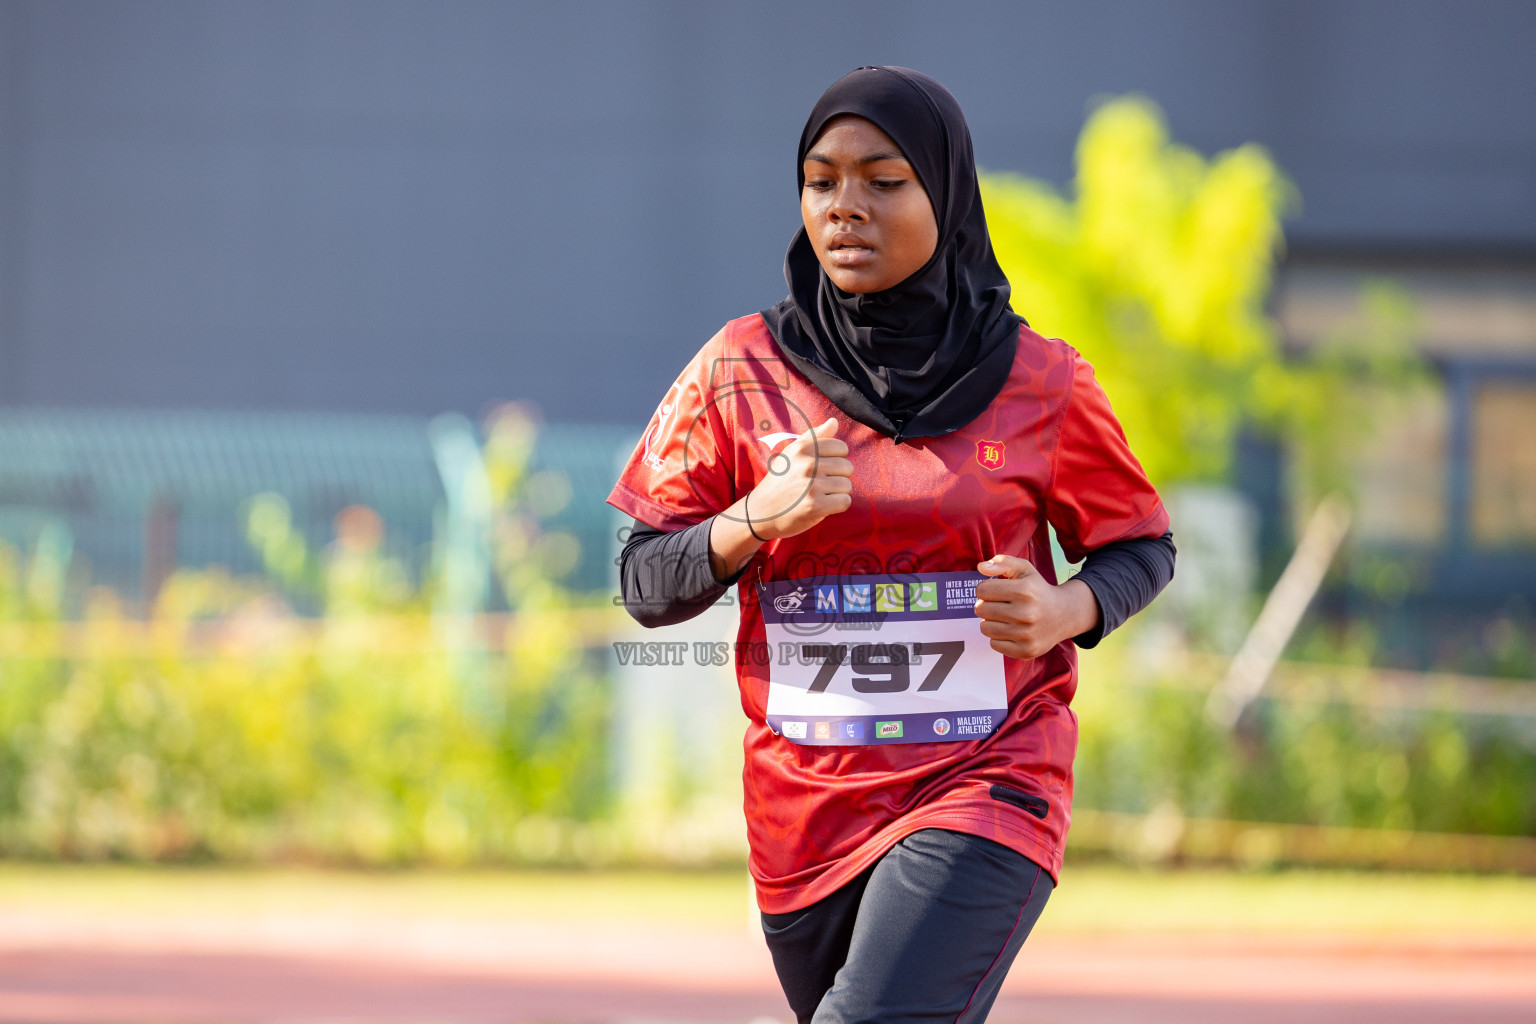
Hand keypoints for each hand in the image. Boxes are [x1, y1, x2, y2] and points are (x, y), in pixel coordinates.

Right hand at [745, 417, 853, 540]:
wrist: (761, 512)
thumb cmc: (780, 481)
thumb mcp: (791, 453)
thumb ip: (814, 436)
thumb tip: (834, 421)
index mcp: (802, 448)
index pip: (841, 447)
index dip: (835, 459)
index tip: (821, 468)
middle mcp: (807, 464)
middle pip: (847, 467)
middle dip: (837, 477)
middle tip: (818, 485)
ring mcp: (811, 485)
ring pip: (847, 485)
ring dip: (837, 493)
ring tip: (819, 495)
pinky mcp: (815, 506)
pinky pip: (845, 501)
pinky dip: (837, 506)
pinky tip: (823, 506)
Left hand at [973, 554, 1098, 659]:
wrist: (1064, 615)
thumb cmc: (1037, 590)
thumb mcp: (1025, 570)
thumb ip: (1002, 562)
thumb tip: (981, 567)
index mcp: (1024, 591)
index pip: (982, 590)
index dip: (985, 588)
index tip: (994, 590)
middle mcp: (1026, 613)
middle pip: (980, 609)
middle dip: (986, 605)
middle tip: (999, 604)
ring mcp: (1026, 634)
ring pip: (985, 628)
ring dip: (991, 621)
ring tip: (1005, 617)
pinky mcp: (1025, 651)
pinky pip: (994, 644)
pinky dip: (998, 637)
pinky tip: (1011, 630)